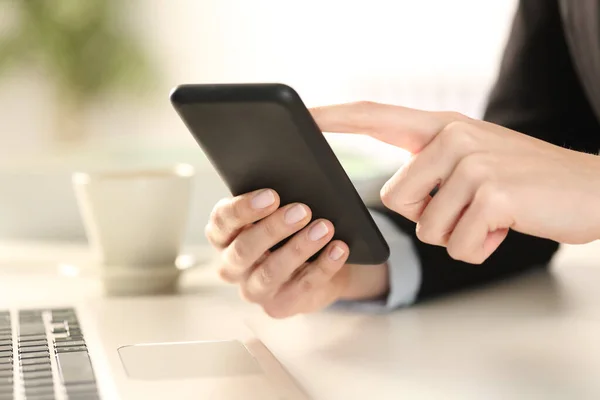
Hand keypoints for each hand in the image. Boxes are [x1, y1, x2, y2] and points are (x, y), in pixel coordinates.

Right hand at [205, 189, 388, 317]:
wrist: (315, 263)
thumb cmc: (289, 230)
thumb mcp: (276, 213)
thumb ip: (274, 202)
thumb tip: (294, 181)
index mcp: (223, 237)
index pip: (222, 222)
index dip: (244, 209)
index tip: (272, 195)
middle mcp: (232, 266)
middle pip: (244, 250)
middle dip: (273, 229)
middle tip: (302, 210)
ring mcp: (253, 290)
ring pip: (270, 272)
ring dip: (299, 248)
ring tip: (324, 228)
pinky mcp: (279, 307)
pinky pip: (302, 288)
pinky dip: (324, 266)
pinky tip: (339, 248)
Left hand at [311, 101, 599, 263]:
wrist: (591, 189)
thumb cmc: (524, 182)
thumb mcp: (473, 161)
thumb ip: (431, 169)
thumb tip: (393, 196)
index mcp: (442, 127)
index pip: (376, 116)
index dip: (337, 117)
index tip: (305, 118)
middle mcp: (452, 136)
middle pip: (393, 199)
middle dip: (427, 217)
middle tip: (470, 207)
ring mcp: (472, 162)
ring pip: (425, 227)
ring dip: (457, 234)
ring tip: (492, 215)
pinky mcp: (491, 192)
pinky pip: (456, 245)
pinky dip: (479, 247)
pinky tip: (505, 227)